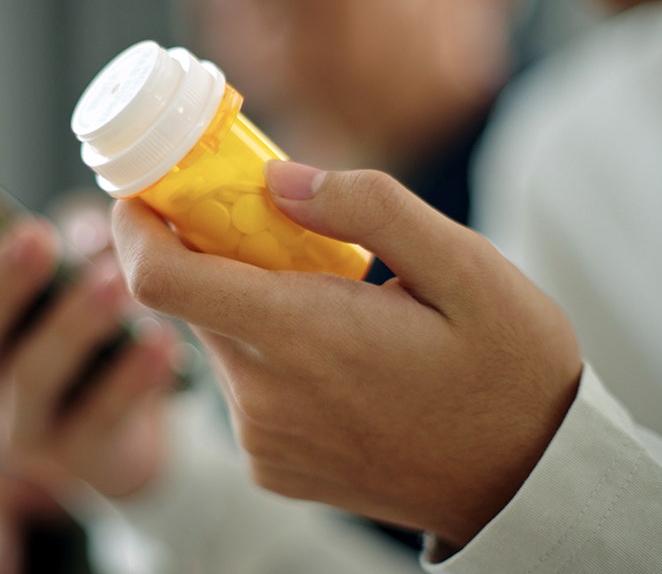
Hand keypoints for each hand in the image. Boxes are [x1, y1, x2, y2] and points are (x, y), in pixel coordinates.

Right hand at [0, 168, 179, 497]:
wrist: (150, 436)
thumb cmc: (107, 338)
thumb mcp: (95, 275)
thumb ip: (84, 245)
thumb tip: (87, 236)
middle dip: (1, 281)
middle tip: (37, 236)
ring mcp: (20, 426)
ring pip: (30, 376)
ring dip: (72, 324)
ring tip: (114, 283)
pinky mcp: (75, 460)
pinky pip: (98, 418)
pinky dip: (130, 378)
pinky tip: (161, 344)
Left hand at [111, 160, 580, 546]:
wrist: (527, 484)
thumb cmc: (508, 369)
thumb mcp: (466, 266)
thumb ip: (368, 208)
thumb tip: (278, 178)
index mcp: (304, 337)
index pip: (160, 280)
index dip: (134, 226)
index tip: (145, 191)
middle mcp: (265, 397)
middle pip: (190, 302)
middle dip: (208, 248)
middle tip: (263, 212)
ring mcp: (265, 441)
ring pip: (218, 341)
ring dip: (244, 300)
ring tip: (323, 286)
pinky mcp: (274, 467)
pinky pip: (243, 387)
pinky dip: (265, 350)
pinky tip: (332, 347)